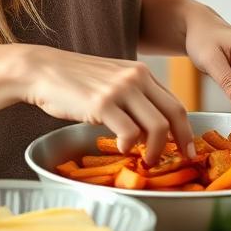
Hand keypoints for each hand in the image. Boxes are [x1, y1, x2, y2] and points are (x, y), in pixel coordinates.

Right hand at [19, 46, 194, 165]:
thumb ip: (134, 97)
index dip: (185, 128)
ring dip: (156, 149)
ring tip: (145, 159)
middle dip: (181, 141)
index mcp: (140, 72)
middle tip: (180, 160)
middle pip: (174, 114)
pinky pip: (130, 133)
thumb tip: (150, 129)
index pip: (174, 102)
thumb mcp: (112, 80)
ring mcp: (120, 90)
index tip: (187, 147)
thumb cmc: (75, 80)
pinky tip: (121, 148)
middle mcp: (135, 77)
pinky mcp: (102, 104)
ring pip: (157, 126)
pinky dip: (129, 146)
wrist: (43, 70)